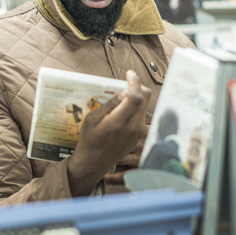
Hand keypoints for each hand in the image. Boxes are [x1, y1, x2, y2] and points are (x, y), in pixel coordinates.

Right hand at [68, 70, 150, 195]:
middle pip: (146, 97)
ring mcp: (139, 132)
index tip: (129, 73)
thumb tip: (125, 92)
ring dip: (137, 97)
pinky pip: (142, 114)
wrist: (95, 161)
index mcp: (118, 122)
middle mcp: (133, 127)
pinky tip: (125, 110)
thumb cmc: (89, 139)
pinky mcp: (141, 135)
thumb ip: (110, 104)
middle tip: (126, 83)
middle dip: (138, 86)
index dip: (134, 81)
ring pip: (146, 105)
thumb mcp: (92, 119)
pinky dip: (137, 107)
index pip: (135, 97)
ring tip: (123, 99)